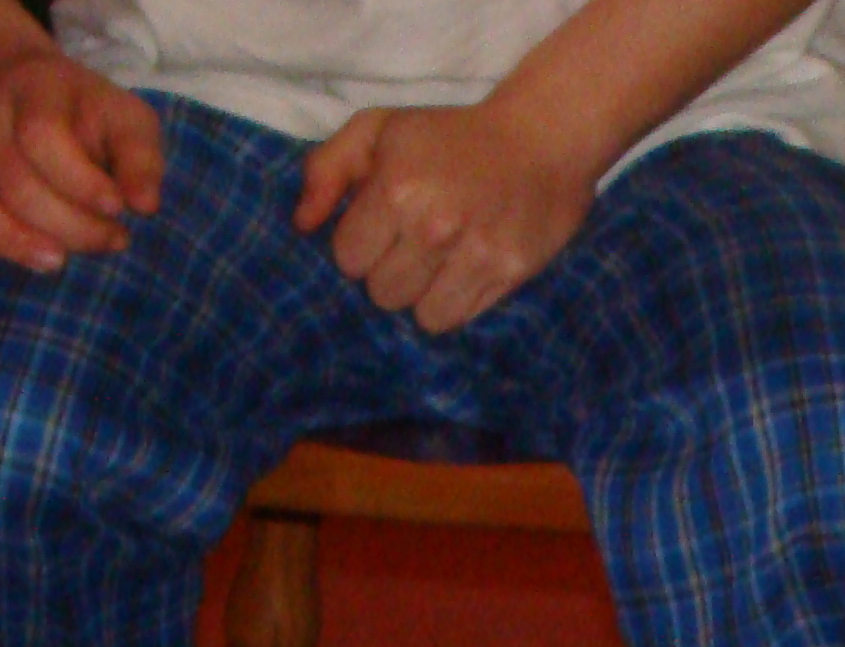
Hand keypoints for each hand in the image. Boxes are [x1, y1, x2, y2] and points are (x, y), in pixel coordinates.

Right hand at [0, 48, 164, 273]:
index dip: (82, 183)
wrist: (25, 91)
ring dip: (11, 240)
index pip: (44, 138)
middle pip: (14, 181)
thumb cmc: (88, 118)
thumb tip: (145, 205)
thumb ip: (139, 157)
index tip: (120, 211)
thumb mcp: (127, 120)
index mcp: (35, 92)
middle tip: (110, 242)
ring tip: (56, 261)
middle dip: (69, 225)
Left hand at [294, 101, 600, 332]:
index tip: (382, 226)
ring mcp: (474, 254)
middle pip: (381, 293)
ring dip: (422, 293)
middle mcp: (433, 226)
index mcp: (396, 187)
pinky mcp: (507, 274)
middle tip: (413, 243)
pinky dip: (453, 302)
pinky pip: (456, 319)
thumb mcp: (379, 130)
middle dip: (391, 271)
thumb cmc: (450, 136)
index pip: (348, 259)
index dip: (360, 244)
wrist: (541, 138)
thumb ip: (327, 169)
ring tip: (438, 261)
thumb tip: (303, 224)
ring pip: (419, 315)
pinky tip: (463, 271)